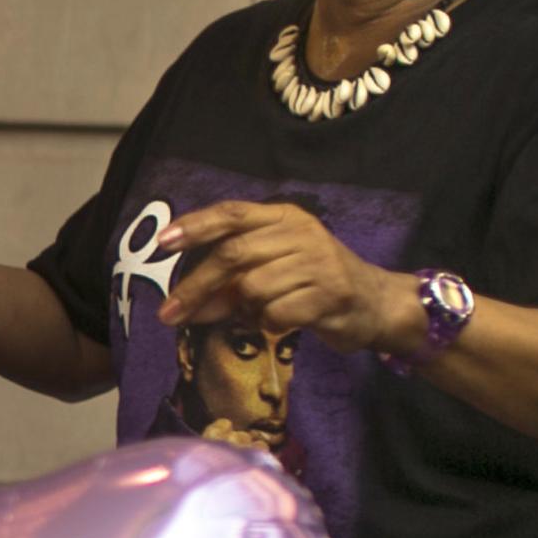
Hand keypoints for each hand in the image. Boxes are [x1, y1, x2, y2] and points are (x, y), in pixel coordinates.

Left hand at [154, 199, 409, 358]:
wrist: (374, 303)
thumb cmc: (313, 282)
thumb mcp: (275, 264)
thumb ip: (232, 274)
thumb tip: (181, 301)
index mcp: (284, 217)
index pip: (232, 213)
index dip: (195, 226)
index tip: (162, 243)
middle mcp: (301, 233)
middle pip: (233, 254)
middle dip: (195, 287)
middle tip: (168, 314)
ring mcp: (318, 262)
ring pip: (252, 289)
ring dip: (241, 310)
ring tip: (254, 314)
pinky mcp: (329, 294)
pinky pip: (275, 314)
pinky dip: (265, 324)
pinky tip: (278, 321)